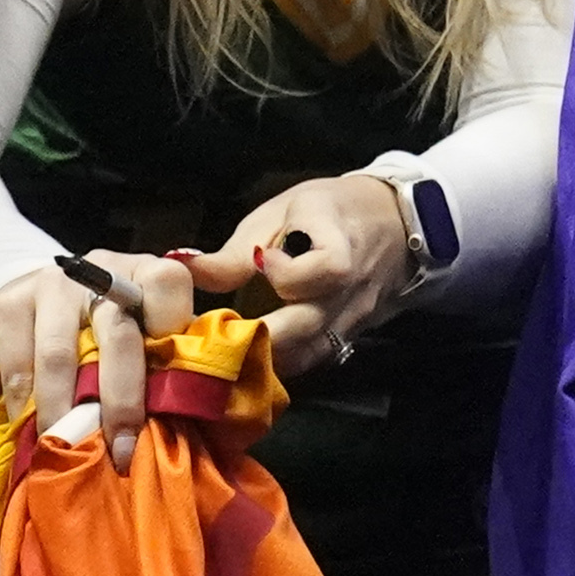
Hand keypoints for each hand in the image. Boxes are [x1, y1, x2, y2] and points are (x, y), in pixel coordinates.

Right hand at [0, 250, 191, 433]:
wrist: (34, 293)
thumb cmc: (103, 325)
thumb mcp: (138, 327)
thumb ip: (161, 357)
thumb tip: (180, 418)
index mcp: (144, 274)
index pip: (168, 283)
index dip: (172, 326)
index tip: (169, 378)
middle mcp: (100, 271)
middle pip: (117, 335)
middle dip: (121, 402)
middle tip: (122, 452)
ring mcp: (51, 285)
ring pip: (59, 358)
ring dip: (66, 413)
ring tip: (71, 452)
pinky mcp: (9, 304)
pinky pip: (17, 367)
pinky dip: (26, 408)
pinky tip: (34, 434)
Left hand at [208, 173, 422, 374]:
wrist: (393, 224)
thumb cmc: (328, 211)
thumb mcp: (282, 213)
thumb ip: (236, 251)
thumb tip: (181, 267)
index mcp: (341, 246)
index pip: (324, 271)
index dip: (286, 272)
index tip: (261, 260)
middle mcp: (350, 292)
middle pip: (309, 328)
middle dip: (255, 339)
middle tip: (209, 340)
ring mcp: (352, 321)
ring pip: (308, 354)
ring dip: (264, 359)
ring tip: (221, 355)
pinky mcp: (348, 339)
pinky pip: (313, 360)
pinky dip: (281, 364)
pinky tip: (250, 362)